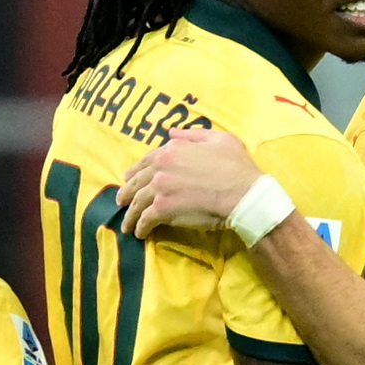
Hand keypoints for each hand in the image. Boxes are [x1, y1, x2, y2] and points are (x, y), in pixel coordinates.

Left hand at [118, 127, 265, 239]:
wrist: (244, 195)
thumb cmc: (237, 167)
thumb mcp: (218, 139)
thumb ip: (192, 134)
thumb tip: (171, 132)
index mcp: (172, 148)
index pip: (147, 160)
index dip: (136, 171)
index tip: (129, 179)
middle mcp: (161, 166)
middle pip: (137, 182)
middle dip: (127, 193)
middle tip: (121, 202)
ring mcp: (160, 188)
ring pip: (137, 202)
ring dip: (130, 215)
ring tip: (127, 225)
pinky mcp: (163, 209)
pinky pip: (145, 219)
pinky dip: (140, 227)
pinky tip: (140, 233)